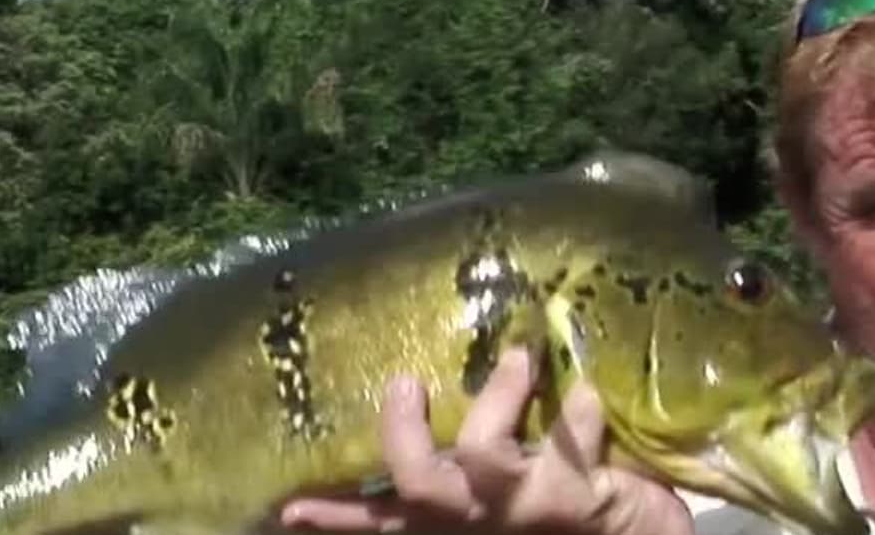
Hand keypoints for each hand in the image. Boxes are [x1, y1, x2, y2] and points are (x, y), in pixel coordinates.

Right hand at [278, 348, 695, 534]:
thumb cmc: (568, 518)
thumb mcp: (507, 494)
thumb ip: (472, 458)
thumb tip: (458, 379)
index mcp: (451, 521)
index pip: (381, 520)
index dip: (334, 515)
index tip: (286, 508)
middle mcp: (475, 520)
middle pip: (418, 482)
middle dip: (404, 432)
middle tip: (404, 381)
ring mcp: (521, 512)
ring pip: (486, 456)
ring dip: (501, 398)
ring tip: (520, 356)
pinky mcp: (573, 501)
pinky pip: (571, 445)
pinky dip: (578, 413)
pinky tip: (587, 394)